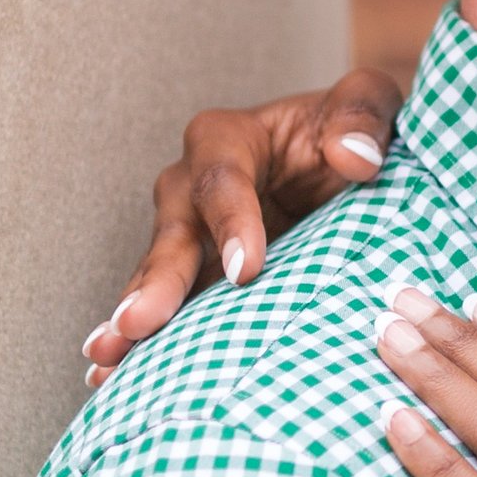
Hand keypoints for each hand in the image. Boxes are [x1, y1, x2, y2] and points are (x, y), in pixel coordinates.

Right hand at [85, 66, 401, 383]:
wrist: (348, 159)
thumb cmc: (353, 126)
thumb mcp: (369, 99)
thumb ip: (362, 113)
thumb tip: (355, 157)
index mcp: (229, 140)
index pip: (222, 180)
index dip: (231, 223)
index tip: (246, 272)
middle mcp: (193, 187)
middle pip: (172, 235)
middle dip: (155, 282)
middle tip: (137, 324)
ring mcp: (189, 237)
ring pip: (157, 279)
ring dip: (133, 319)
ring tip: (108, 360)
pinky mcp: (197, 276)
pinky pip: (166, 308)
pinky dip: (143, 342)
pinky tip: (114, 377)